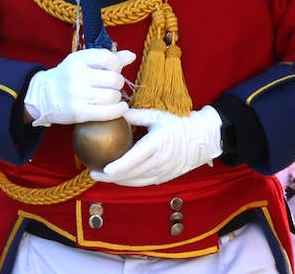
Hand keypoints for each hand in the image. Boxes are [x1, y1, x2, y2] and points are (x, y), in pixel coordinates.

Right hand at [23, 48, 134, 126]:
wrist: (44, 95)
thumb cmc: (69, 76)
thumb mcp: (84, 61)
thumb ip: (108, 58)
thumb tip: (131, 56)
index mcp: (78, 59)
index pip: (108, 58)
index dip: (117, 64)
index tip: (114, 69)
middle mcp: (77, 76)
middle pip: (113, 79)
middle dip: (118, 83)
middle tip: (112, 86)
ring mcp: (77, 95)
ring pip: (112, 96)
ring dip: (117, 97)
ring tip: (111, 97)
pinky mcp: (79, 113)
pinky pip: (107, 113)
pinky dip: (119, 110)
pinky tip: (121, 108)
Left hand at [91, 106, 221, 186]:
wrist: (202, 139)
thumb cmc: (179, 124)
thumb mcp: (157, 116)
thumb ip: (135, 116)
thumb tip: (114, 112)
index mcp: (156, 145)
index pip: (132, 160)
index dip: (115, 168)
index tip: (100, 168)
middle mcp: (158, 162)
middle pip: (129, 175)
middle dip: (109, 177)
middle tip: (92, 171)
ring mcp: (162, 172)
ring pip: (134, 182)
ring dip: (117, 181)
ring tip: (101, 176)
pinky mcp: (164, 178)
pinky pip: (142, 182)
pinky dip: (129, 181)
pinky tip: (118, 177)